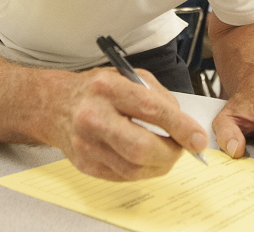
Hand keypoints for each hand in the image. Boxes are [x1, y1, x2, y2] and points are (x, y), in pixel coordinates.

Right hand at [53, 68, 208, 180]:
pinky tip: (146, 158)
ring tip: (166, 152)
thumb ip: (159, 96)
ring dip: (160, 165)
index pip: (152, 110)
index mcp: (108, 88)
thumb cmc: (96, 89)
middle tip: (182, 147)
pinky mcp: (84, 164)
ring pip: (134, 168)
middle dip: (171, 152)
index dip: (181, 127)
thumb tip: (185, 125)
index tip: (199, 138)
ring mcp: (86, 144)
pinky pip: (123, 176)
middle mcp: (94, 116)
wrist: (55, 105)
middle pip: (142, 147)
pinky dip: (143, 170)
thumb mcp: (128, 76)